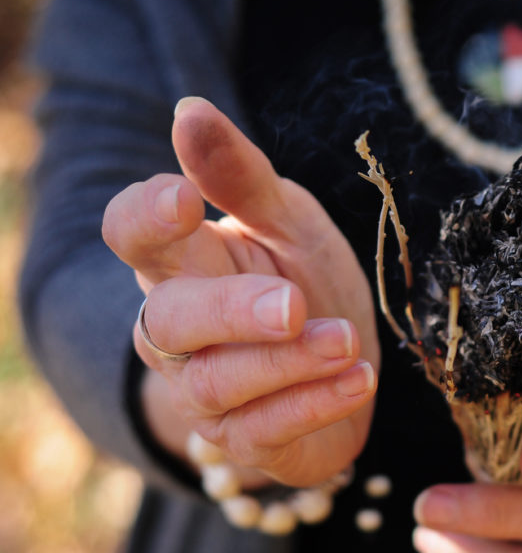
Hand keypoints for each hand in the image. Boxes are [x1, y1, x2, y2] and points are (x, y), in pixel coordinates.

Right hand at [103, 97, 379, 486]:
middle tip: (291, 302)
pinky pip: (265, 431)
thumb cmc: (306, 284)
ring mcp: (207, 393)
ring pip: (219, 383)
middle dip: (230, 312)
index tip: (182, 198)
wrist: (343, 371)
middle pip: (170, 321)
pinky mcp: (247, 442)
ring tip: (346, 341)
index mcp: (185, 263)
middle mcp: (179, 333)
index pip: (132, 238)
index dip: (146, 220)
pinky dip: (314, 405)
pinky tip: (358, 380)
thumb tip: (189, 110)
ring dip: (287, 363)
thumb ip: (243, 178)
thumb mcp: (288, 223)